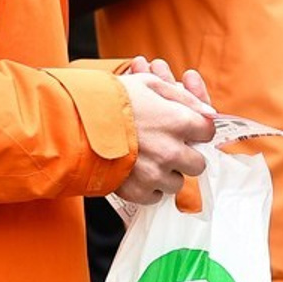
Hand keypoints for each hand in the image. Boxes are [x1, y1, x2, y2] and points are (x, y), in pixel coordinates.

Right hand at [114, 65, 214, 204]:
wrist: (73, 123)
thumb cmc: (111, 99)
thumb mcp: (149, 85)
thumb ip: (184, 99)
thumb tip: (209, 114)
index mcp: (178, 122)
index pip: (208, 132)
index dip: (197, 129)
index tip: (187, 129)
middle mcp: (171, 151)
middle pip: (198, 164)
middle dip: (187, 155)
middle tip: (168, 146)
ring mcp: (155, 174)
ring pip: (177, 183)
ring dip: (167, 173)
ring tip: (148, 158)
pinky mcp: (137, 191)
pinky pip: (156, 196)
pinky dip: (149, 187)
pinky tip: (137, 171)